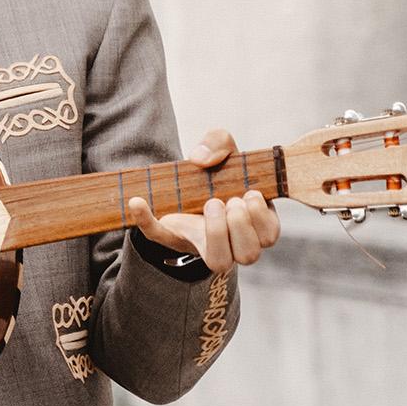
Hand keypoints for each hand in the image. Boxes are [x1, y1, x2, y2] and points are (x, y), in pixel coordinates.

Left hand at [128, 128, 281, 273]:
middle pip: (249, 254)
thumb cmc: (214, 172)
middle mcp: (233, 241)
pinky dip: (145, 219)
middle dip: (241, 226)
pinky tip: (137, 202)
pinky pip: (156, 236)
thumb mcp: (221, 149)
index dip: (262, 219)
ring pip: (220, 262)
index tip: (249, 194)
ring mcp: (202, 244)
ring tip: (210, 204)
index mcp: (252, 222)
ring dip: (217, 234)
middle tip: (226, 201)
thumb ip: (218, 143)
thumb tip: (200, 158)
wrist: (185, 183)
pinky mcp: (170, 237)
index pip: (269, 236)